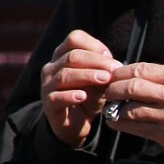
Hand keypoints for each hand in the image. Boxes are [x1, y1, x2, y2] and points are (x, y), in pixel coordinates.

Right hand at [41, 30, 119, 145]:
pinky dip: (70, 95)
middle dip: (96, 61)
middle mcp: (52, 67)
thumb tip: (116, 66)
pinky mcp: (48, 103)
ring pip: (64, 75)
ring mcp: (47, 85)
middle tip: (114, 70)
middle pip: (72, 56)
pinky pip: (56, 96)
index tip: (111, 58)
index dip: (94, 45)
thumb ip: (105, 72)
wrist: (76, 124)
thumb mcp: (99, 83)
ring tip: (104, 80)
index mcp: (63, 55)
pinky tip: (83, 96)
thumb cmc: (88, 98)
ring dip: (87, 76)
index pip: (75, 39)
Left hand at [104, 63, 163, 159]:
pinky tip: (116, 121)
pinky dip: (120, 123)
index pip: (140, 70)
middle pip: (131, 87)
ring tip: (110, 107)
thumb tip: (131, 75)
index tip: (113, 76)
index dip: (120, 72)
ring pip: (129, 110)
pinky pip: (135, 128)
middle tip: (108, 91)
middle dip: (113, 89)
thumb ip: (161, 77)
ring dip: (114, 108)